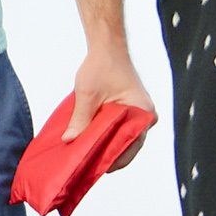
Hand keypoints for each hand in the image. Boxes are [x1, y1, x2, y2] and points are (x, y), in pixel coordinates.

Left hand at [65, 46, 155, 169]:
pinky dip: (108, 136)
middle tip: (88, 167)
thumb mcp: (87, 95)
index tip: (94, 169)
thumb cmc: (101, 66)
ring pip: (123, 139)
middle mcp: (145, 116)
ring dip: (107, 146)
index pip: (129, 146)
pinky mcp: (131, 112)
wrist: (108, 47)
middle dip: (107, 155)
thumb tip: (69, 141)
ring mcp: (139, 114)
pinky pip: (121, 130)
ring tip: (88, 157)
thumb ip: (80, 119)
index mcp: (142, 112)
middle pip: (127, 145)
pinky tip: (92, 144)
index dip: (111, 159)